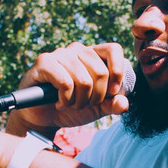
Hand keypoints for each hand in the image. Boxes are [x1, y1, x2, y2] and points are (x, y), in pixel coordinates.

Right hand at [8, 42, 130, 133]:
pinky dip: (65, 99)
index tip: (112, 93)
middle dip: (95, 97)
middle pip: (101, 72)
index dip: (117, 72)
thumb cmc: (71, 108)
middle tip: (83, 104)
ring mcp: (60, 54)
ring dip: (79, 101)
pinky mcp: (44, 62)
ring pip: (84, 80)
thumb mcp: (96, 109)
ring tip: (70, 104)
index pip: (114, 49)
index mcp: (93, 55)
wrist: (44, 118)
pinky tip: (59, 102)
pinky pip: (66, 83)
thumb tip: (123, 103)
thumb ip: (112, 105)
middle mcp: (77, 50)